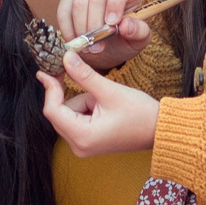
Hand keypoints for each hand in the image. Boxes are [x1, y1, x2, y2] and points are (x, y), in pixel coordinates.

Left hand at [40, 46, 159, 157]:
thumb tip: (66, 58)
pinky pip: (77, 119)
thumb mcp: (109, 91)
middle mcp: (78, 146)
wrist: (160, 130)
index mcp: (82, 137)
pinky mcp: (88, 141)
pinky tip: (104, 106)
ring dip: (83, 100)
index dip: (49, 88)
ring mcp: (83, 145)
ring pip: (68, 113)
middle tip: (81, 75)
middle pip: (59, 112)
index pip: (53, 110)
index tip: (46, 70)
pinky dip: (86, 107)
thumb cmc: (140, 114)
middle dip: (71, 94)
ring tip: (106, 101)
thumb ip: (84, 75)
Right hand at [55, 0, 150, 71]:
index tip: (112, 24)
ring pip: (79, 2)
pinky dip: (68, 28)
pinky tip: (75, 41)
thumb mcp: (138, 40)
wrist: (106, 47)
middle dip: (95, 24)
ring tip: (88, 47)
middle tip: (98, 45)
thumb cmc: (125, 39)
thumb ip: (138, 32)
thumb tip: (125, 25)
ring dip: (82, 28)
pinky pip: (63, 9)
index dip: (116, 2)